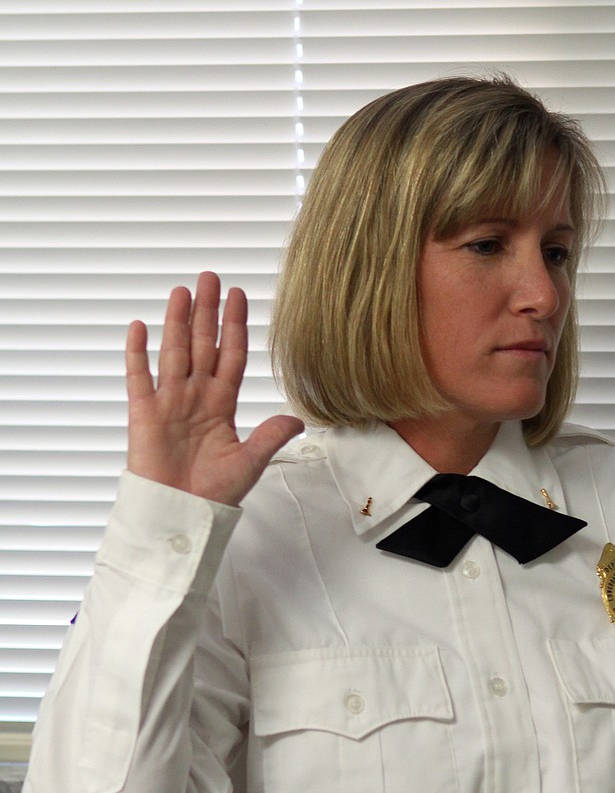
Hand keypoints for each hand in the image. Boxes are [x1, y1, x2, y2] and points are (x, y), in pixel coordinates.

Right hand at [125, 271, 303, 505]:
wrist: (181, 514)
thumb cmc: (213, 494)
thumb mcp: (250, 462)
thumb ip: (270, 436)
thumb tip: (298, 419)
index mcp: (221, 405)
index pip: (230, 356)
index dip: (235, 327)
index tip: (239, 297)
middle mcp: (196, 397)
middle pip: (202, 345)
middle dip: (208, 312)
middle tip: (211, 278)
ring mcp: (169, 403)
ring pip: (175, 352)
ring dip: (178, 322)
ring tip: (182, 292)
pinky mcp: (144, 413)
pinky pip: (139, 377)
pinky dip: (138, 352)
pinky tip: (140, 327)